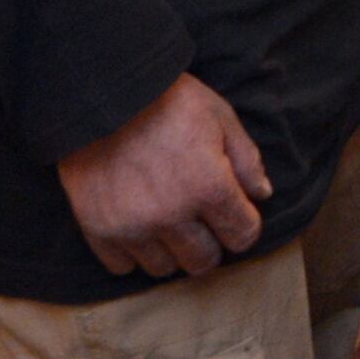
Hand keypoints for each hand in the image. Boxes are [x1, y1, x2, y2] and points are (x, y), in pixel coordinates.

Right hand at [58, 72, 270, 278]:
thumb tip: (261, 195)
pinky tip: (135, 225)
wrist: (100, 90)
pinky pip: (121, 266)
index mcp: (208, 187)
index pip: (242, 236)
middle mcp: (172, 216)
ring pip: (163, 268)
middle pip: (203, 261)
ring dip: (169, 250)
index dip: (243, 224)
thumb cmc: (165, 98)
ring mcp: (132, 226)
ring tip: (164, 220)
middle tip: (199, 219)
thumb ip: (245, 159)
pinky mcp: (98, 229)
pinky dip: (131, 251)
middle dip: (209, 242)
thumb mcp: (219, 115)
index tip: (233, 212)